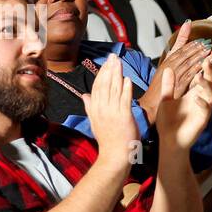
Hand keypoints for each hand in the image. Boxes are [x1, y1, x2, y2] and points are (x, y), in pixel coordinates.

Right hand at [82, 53, 138, 170]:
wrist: (114, 155)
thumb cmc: (108, 139)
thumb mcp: (95, 121)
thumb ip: (90, 107)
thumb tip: (84, 95)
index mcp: (95, 108)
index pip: (97, 86)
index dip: (102, 72)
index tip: (107, 62)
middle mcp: (101, 108)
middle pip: (104, 84)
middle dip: (109, 68)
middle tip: (113, 56)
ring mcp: (112, 112)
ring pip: (113, 89)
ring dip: (116, 74)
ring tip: (119, 62)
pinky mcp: (123, 116)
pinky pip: (124, 99)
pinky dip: (125, 88)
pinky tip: (127, 79)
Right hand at [139, 22, 211, 123]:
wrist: (151, 103)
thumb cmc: (157, 88)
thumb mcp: (165, 71)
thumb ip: (174, 61)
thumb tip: (178, 51)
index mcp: (167, 62)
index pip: (181, 49)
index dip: (192, 44)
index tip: (203, 39)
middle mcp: (170, 66)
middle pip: (186, 54)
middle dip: (198, 47)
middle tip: (210, 42)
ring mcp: (173, 75)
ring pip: (188, 62)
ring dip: (199, 55)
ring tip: (210, 50)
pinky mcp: (177, 85)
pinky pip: (188, 75)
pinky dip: (196, 69)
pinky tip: (204, 66)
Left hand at [156, 45, 211, 153]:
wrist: (168, 141)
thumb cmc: (169, 122)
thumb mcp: (166, 100)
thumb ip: (168, 85)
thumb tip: (168, 69)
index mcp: (193, 93)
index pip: (202, 76)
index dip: (204, 65)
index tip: (204, 52)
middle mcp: (201, 99)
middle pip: (211, 82)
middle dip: (210, 71)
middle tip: (206, 60)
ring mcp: (203, 109)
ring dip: (207, 85)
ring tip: (200, 77)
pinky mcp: (202, 120)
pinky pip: (205, 110)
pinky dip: (202, 103)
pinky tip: (196, 98)